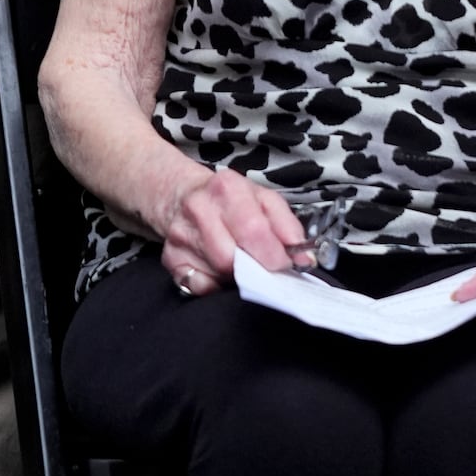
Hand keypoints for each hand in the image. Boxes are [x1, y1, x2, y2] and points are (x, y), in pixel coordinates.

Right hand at [160, 166, 311, 296]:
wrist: (180, 195)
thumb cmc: (228, 199)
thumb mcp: (263, 198)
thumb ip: (287, 225)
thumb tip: (305, 258)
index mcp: (227, 188)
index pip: (253, 230)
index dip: (273, 255)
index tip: (286, 266)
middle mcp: (199, 210)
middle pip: (232, 258)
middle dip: (255, 269)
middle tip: (265, 268)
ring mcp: (180, 236)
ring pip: (217, 274)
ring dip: (236, 277)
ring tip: (244, 265)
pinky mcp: (170, 260)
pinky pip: (198, 287)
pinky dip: (215, 285)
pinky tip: (220, 271)